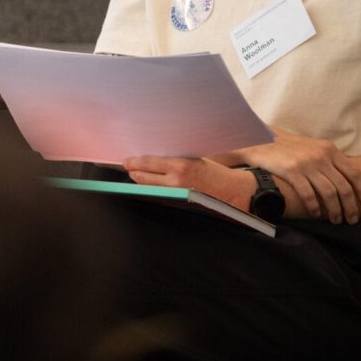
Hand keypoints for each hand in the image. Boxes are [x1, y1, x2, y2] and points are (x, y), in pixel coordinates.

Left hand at [123, 156, 255, 210]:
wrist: (233, 190)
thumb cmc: (215, 171)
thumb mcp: (194, 158)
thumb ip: (175, 159)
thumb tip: (155, 158)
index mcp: (180, 165)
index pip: (149, 163)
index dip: (135, 162)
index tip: (127, 161)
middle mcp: (176, 181)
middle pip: (144, 178)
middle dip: (134, 172)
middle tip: (128, 167)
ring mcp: (178, 194)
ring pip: (150, 188)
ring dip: (141, 182)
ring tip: (135, 176)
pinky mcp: (181, 202)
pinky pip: (161, 195)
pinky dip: (153, 190)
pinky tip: (150, 186)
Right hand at [236, 131, 360, 224]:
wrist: (257, 138)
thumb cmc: (287, 146)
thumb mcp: (312, 147)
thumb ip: (328, 160)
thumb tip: (345, 180)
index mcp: (329, 149)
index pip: (355, 173)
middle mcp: (321, 156)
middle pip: (344, 187)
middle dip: (351, 207)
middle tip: (351, 219)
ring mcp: (306, 164)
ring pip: (329, 194)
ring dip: (335, 211)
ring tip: (335, 220)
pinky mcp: (291, 171)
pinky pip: (309, 195)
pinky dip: (315, 207)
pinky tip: (316, 213)